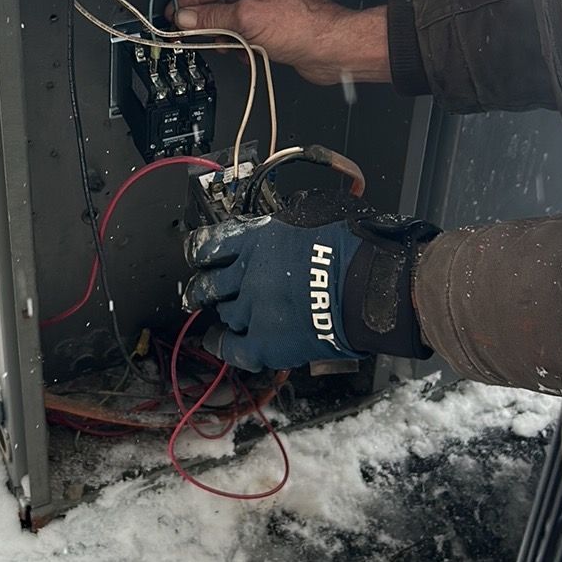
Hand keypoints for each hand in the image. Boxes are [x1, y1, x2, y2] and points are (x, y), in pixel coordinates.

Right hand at [173, 0, 390, 85]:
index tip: (176, 12)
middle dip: (210, 18)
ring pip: (233, 15)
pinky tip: (243, 50)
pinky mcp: (276, 21)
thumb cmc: (306, 26)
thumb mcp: (246, 20)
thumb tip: (186, 18)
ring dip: (226, 32)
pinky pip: (246, 28)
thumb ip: (211, 18)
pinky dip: (240, 40)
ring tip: (224, 43)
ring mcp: (273, 0)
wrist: (333, 51)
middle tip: (192, 32)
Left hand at [182, 190, 437, 371]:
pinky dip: (221, 345)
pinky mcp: (265, 343)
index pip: (212, 244)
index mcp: (258, 239)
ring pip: (224, 313)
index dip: (200, 251)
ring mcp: (253, 309)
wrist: (366, 287)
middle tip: (197, 290)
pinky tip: (217, 342)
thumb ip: (288, 222)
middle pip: (210, 282)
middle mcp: (248, 273)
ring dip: (223, 313)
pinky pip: (231, 348)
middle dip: (202, 287)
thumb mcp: (314, 213)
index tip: (195, 256)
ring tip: (222, 314)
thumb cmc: (351, 247)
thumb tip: (286, 219)